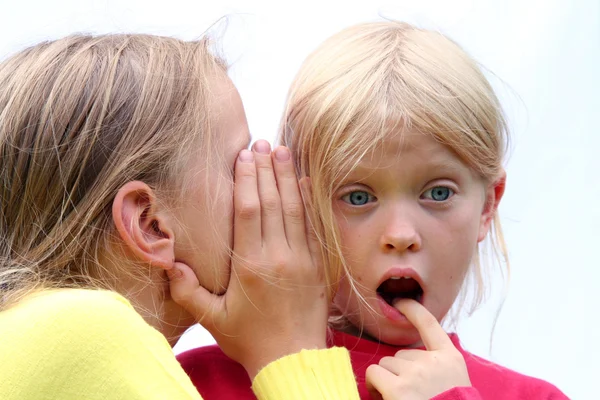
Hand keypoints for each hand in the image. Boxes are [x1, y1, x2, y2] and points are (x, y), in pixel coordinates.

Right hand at [168, 141, 327, 379]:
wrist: (294, 361)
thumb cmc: (250, 341)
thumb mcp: (212, 320)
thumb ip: (189, 291)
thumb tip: (170, 264)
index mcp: (251, 265)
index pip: (250, 210)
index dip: (247, 180)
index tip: (244, 156)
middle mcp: (279, 255)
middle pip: (274, 202)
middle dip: (267, 169)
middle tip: (263, 143)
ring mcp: (303, 259)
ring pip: (295, 209)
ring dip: (289, 177)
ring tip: (284, 150)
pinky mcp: (319, 266)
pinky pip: (314, 226)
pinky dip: (310, 201)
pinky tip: (305, 182)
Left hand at [366, 299, 470, 399]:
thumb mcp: (452, 383)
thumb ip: (436, 368)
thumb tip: (407, 360)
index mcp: (451, 360)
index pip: (430, 325)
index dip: (413, 310)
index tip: (401, 301)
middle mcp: (432, 362)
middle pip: (401, 354)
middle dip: (399, 372)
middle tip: (410, 395)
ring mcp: (415, 374)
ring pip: (386, 364)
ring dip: (387, 380)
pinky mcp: (397, 388)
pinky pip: (373, 374)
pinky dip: (374, 386)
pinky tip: (386, 399)